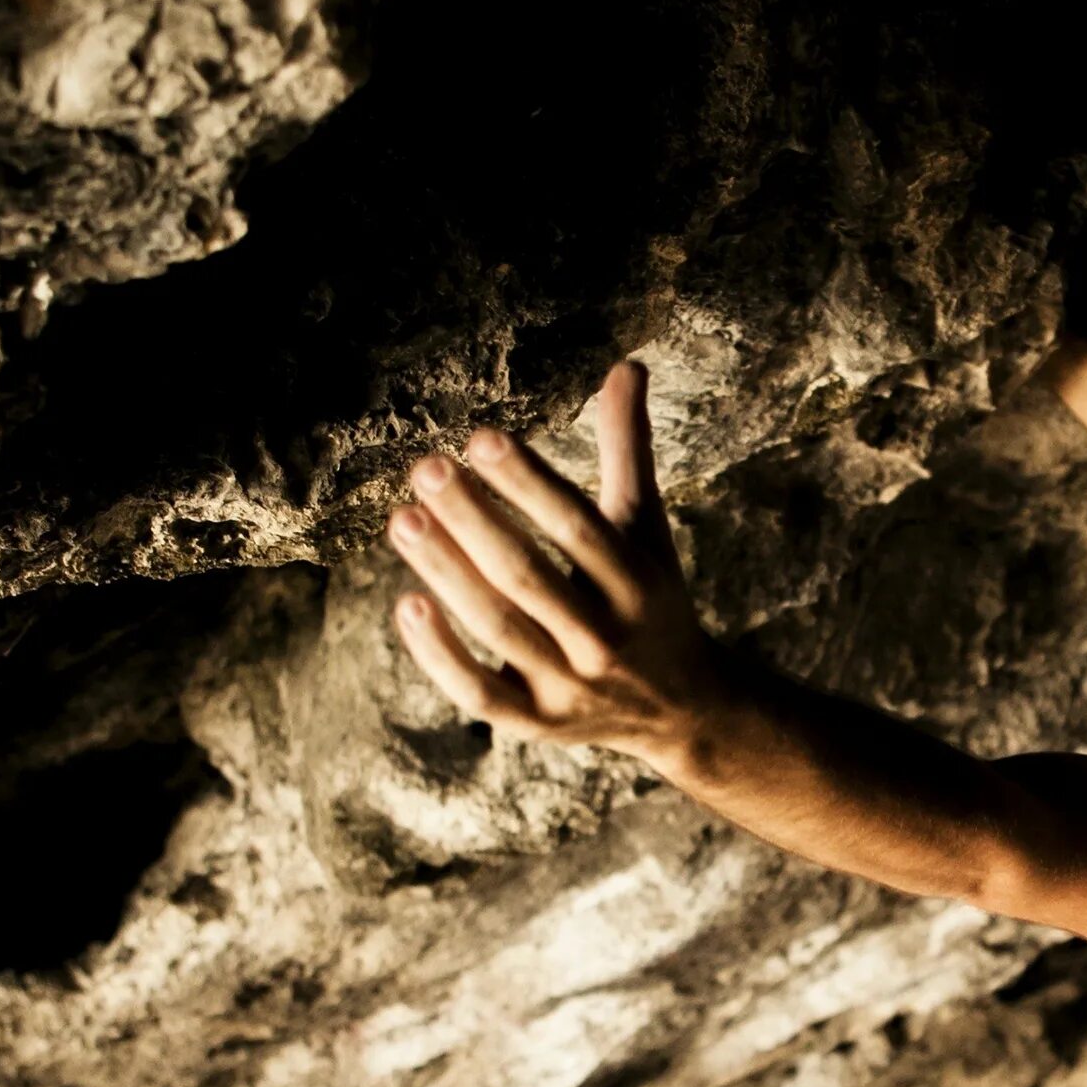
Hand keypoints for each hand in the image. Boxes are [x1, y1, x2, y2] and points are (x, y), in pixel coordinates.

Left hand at [386, 360, 727, 759]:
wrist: (683, 708)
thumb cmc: (651, 597)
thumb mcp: (646, 525)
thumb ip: (628, 448)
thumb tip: (628, 364)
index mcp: (638, 581)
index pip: (576, 527)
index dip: (528, 482)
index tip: (479, 439)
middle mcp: (606, 636)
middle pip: (529, 576)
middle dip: (474, 521)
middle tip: (426, 469)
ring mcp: (570, 685)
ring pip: (499, 628)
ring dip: (447, 574)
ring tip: (404, 519)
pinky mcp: (538, 722)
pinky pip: (481, 692)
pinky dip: (441, 656)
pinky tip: (407, 604)